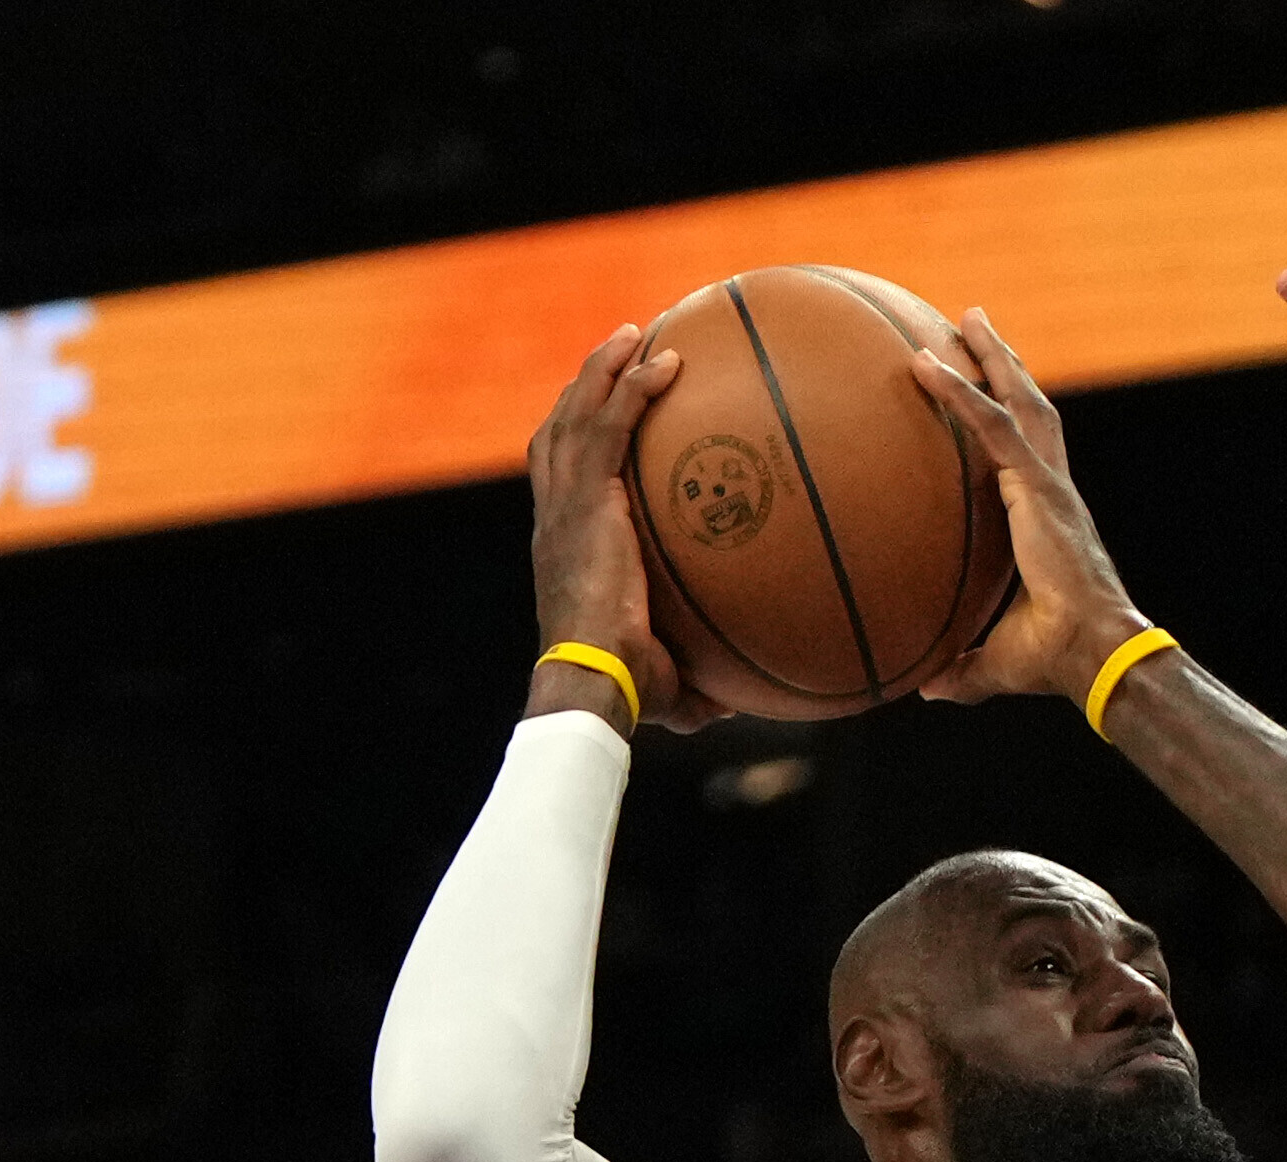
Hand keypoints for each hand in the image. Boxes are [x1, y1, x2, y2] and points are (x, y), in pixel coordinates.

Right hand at [522, 328, 697, 726]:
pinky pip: (610, 425)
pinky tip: (667, 363)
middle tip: (619, 354)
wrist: (592, 681)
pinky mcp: (587, 499)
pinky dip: (633, 388)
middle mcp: (555, 516)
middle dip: (583, 387)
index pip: (557, 478)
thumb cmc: (623, 692)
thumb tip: (731, 701)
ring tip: (635, 335)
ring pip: (576, 413)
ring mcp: (567, 503)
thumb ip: (692, 682)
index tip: (600, 414)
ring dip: (603, 368)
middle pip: (558, 429)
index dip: (573, 440)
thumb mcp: (663, 683)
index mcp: (562, 547)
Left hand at [901, 313, 1120, 707]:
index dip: (1009, 414)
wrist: (1092, 653)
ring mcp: (1049, 483)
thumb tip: (925, 688)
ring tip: (967, 316)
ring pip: (1020, 400)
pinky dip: (960, 394)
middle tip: (976, 324)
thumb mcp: (994, 662)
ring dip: (993, 356)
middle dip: (1006, 363)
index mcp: (1048, 518)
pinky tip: (926, 367)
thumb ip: (960, 668)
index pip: (1028, 452)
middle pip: (1032, 407)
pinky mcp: (1038, 487)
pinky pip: (992, 427)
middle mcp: (1053, 490)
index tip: (985, 386)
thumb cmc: (1056, 661)